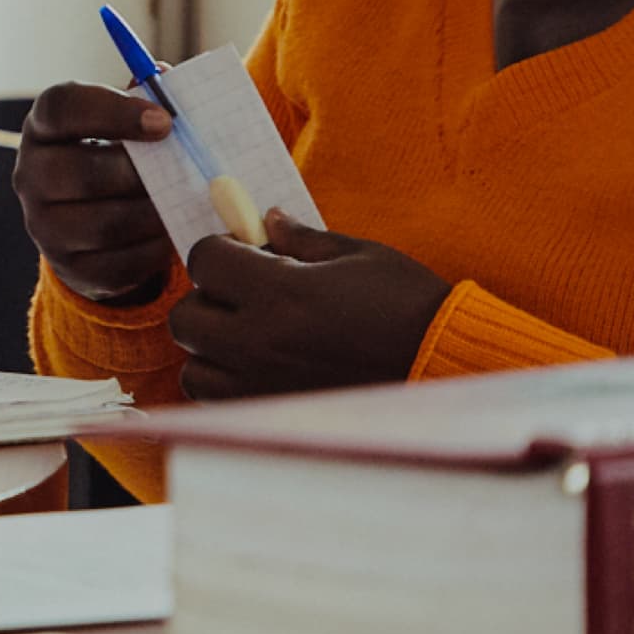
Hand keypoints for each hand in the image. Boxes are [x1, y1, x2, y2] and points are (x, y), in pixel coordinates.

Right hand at [14, 83, 178, 306]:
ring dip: (152, 214)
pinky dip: (153, 251)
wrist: (95, 226)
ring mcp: (44, 226)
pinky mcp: (70, 268)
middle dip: (139, 172)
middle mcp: (30, 174)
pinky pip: (118, 264)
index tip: (165, 120)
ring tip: (183, 203)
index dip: (112, 111)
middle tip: (181, 171)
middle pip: (79, 172)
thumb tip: (166, 75)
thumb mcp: (124, 126)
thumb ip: (145, 100)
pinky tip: (172, 233)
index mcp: (43, 127)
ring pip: (102, 224)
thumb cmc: (120, 158)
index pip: (61, 107)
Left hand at [170, 211, 453, 398]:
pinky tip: (256, 369)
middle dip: (208, 299)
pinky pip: (215, 401)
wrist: (448, 369)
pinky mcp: (274, 415)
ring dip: (210, 347)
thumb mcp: (361, 257)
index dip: (218, 251)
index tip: (242, 253)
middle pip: (186, 315)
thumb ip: (303, 240)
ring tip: (248, 337)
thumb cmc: (410, 307)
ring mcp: (263, 384)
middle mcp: (261, 341)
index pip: (203, 260)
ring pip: (193, 364)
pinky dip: (222, 384)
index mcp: (281, 292)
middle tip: (242, 296)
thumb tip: (268, 219)